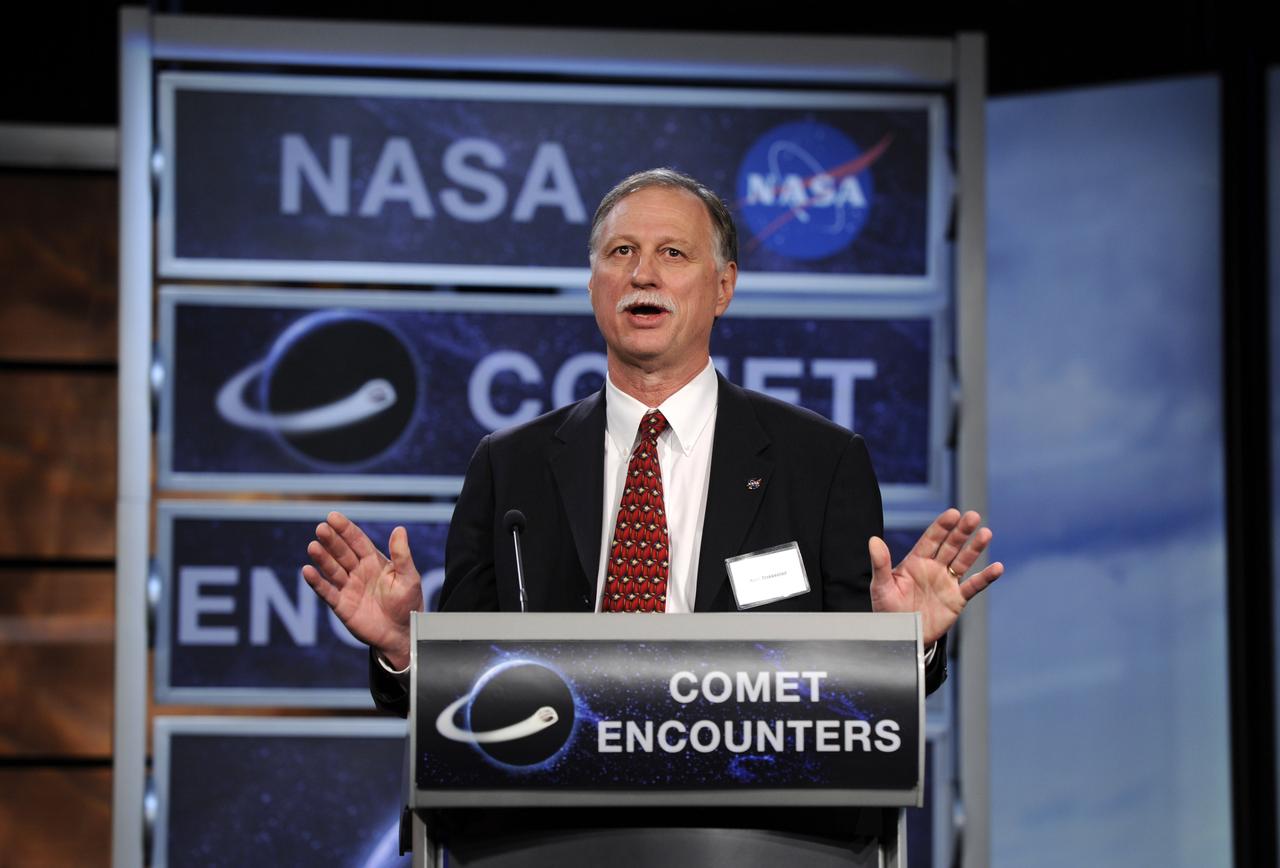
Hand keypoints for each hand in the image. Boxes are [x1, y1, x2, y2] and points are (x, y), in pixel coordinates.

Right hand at [302, 511, 422, 669]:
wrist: (403, 633)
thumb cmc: (408, 603)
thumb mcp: (409, 577)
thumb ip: (402, 555)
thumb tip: (399, 529)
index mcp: (374, 561)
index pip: (357, 541)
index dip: (345, 529)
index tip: (332, 516)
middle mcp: (358, 571)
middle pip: (342, 552)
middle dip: (331, 540)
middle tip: (321, 529)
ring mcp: (348, 587)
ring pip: (332, 569)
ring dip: (322, 558)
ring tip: (313, 546)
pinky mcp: (342, 605)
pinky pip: (327, 592)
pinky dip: (317, 582)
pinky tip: (307, 571)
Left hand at [869, 508, 1002, 645]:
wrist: (901, 636)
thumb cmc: (888, 610)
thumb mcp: (881, 586)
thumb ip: (880, 564)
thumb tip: (873, 540)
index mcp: (916, 561)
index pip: (931, 539)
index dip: (942, 526)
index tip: (953, 513)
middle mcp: (934, 568)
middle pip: (950, 545)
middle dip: (961, 531)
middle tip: (973, 516)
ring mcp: (947, 582)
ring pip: (964, 561)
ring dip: (975, 548)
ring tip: (986, 533)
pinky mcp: (957, 599)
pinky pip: (973, 586)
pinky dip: (985, 577)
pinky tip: (997, 567)